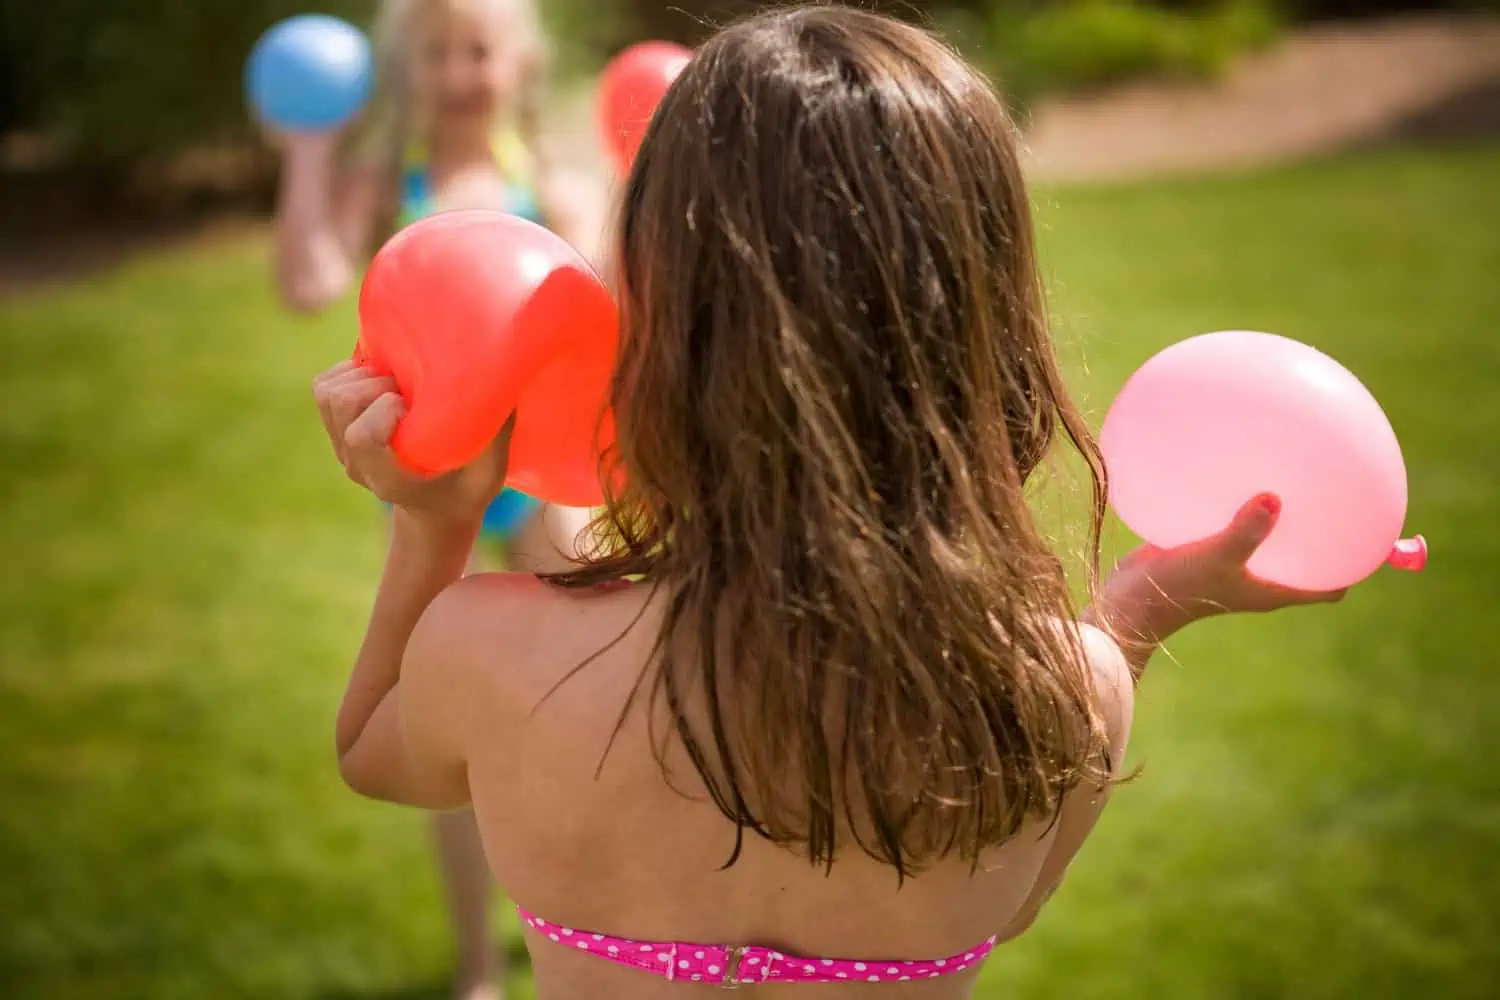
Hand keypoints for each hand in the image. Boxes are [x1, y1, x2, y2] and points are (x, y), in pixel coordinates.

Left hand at [312, 361, 511, 525]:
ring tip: (396, 381)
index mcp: (388, 478)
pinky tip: (382, 379)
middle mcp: (357, 465)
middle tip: (409, 387)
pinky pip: (325, 387)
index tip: (414, 404)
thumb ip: (498, 432)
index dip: (384, 409)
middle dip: (375, 383)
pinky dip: (348, 373)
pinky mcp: (337, 431)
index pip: (362, 437)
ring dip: (360, 376)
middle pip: (341, 404)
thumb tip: (509, 377)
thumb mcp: (490, 472)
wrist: (435, 510)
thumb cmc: (467, 490)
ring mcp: (342, 449)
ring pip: (328, 391)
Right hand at [1091, 494, 1345, 656]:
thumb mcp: (1216, 557)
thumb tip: (1275, 497)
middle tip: (1336, 489)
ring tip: (1288, 474)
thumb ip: (1246, 531)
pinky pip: (1233, 526)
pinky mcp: (1203, 550)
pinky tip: (1230, 475)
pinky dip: (1238, 507)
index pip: (1331, 585)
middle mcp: (1259, 578)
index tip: (1376, 533)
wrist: (1129, 603)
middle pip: (1305, 557)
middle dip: (1321, 530)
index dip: (1357, 564)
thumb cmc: (1179, 589)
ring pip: (1269, 540)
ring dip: (1280, 517)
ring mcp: (1231, 565)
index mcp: (1274, 590)